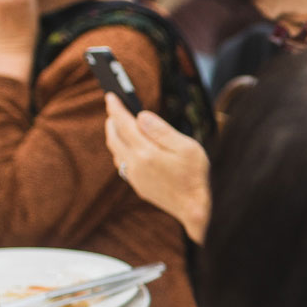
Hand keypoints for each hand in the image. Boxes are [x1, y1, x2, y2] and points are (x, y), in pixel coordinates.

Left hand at [105, 99, 210, 242]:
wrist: (197, 210)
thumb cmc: (196, 177)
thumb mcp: (187, 147)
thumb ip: (162, 130)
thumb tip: (141, 116)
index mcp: (146, 152)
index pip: (124, 124)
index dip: (116, 108)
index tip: (110, 96)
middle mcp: (135, 165)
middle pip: (114, 138)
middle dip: (112, 120)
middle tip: (114, 108)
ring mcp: (135, 178)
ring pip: (116, 152)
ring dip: (114, 136)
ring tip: (118, 125)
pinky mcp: (139, 187)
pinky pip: (123, 164)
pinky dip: (121, 150)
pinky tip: (128, 148)